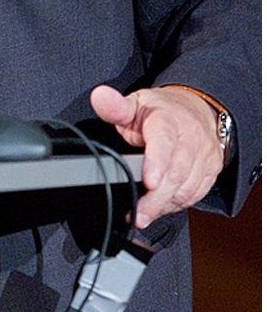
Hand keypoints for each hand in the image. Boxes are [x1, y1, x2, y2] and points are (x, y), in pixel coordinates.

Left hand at [89, 84, 223, 228]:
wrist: (195, 109)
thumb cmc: (160, 110)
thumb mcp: (134, 104)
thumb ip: (115, 107)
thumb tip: (99, 97)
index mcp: (168, 120)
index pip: (164, 142)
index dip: (157, 163)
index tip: (149, 182)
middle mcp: (192, 138)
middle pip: (176, 173)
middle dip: (156, 198)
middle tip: (138, 215)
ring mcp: (205, 155)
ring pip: (188, 188)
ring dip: (164, 205)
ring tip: (143, 213)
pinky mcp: (212, 170)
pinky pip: (195, 194)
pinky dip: (176, 204)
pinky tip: (160, 206)